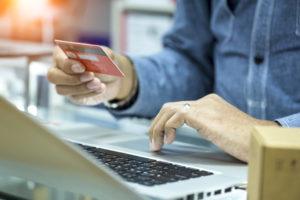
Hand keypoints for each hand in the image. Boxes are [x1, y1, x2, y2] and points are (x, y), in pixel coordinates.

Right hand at [47, 46, 135, 104]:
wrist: (113, 79)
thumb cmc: (105, 62)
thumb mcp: (107, 55)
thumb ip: (102, 53)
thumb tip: (96, 55)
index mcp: (63, 54)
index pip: (58, 59)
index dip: (68, 64)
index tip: (82, 67)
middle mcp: (59, 69)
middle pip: (52, 76)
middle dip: (71, 78)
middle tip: (90, 76)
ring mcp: (64, 85)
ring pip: (62, 90)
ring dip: (81, 87)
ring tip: (98, 83)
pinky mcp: (73, 96)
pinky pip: (76, 97)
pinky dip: (90, 93)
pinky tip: (101, 88)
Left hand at [149, 94, 278, 161]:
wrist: (259, 139)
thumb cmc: (244, 139)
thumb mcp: (220, 129)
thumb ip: (205, 125)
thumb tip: (188, 132)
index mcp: (209, 103)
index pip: (178, 107)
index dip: (165, 121)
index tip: (159, 135)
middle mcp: (205, 101)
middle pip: (170, 107)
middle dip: (156, 124)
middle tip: (153, 140)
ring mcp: (204, 106)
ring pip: (169, 110)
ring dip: (157, 128)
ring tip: (156, 144)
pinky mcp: (202, 115)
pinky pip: (175, 117)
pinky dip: (167, 128)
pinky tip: (169, 140)